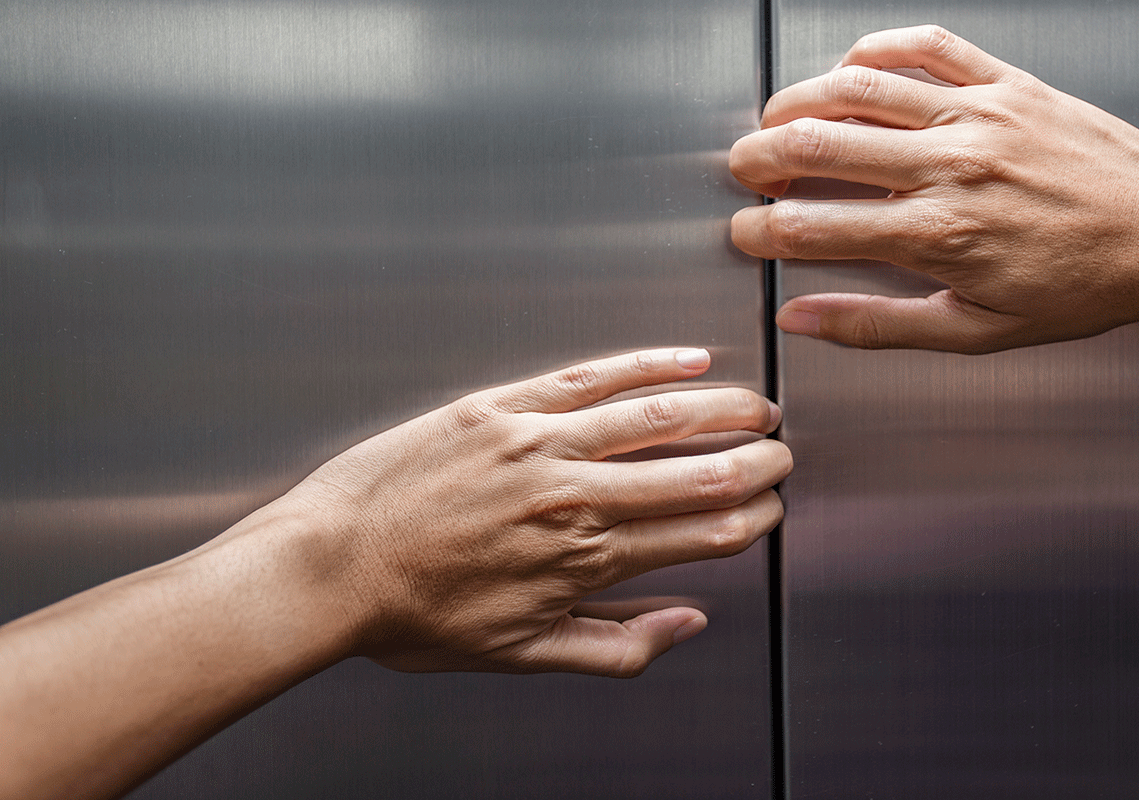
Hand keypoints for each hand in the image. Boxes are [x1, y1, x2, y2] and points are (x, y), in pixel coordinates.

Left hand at [273, 348, 789, 676]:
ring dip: (725, 408)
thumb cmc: (415, 616)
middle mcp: (576, 498)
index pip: (704, 532)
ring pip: (661, 415)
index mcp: (587, 561)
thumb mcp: (524, 655)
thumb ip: (619, 644)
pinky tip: (686, 359)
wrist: (329, 568)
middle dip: (758, 462)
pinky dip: (649, 364)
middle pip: (701, 470)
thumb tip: (689, 624)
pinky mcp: (505, 406)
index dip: (753, 518)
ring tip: (758, 406)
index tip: (771, 510)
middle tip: (780, 456)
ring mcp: (541, 445)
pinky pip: (594, 376)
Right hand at [730, 25, 1138, 352]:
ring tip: (776, 120)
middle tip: (744, 172)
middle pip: (819, 147)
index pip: (814, 228)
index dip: (762, 233)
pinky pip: (928, 47)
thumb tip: (805, 320)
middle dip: (760, 159)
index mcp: (939, 235)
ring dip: (800, 101)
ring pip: (860, 89)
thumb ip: (881, 325)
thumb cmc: (1085, 286)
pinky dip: (877, 48)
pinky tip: (852, 67)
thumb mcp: (979, 332)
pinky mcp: (1009, 83)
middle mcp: (952, 166)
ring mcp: (979, 115)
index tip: (746, 236)